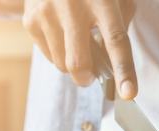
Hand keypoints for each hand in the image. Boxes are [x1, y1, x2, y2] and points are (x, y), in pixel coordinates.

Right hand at [22, 0, 136, 97]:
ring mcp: (48, 13)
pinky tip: (62, 35)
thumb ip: (120, 27)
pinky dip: (59, 54)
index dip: (124, 70)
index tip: (128, 93)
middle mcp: (73, 7)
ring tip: (77, 45)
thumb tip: (114, 66)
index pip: (116, 41)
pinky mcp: (30, 19)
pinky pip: (48, 56)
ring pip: (62, 64)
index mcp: (103, 2)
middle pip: (79, 62)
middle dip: (87, 78)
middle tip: (91, 77)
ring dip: (73, 65)